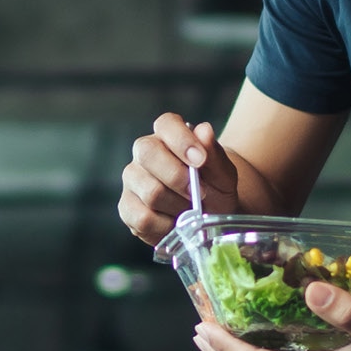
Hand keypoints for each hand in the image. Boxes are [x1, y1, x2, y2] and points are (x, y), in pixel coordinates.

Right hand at [118, 113, 236, 245]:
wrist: (210, 217)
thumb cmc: (215, 188)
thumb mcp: (223, 173)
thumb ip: (214, 154)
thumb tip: (204, 130)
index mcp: (168, 135)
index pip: (166, 124)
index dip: (182, 140)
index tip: (200, 161)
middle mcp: (144, 152)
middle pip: (148, 154)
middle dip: (178, 177)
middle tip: (201, 193)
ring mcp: (132, 179)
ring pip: (150, 191)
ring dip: (178, 206)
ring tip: (192, 211)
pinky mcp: (127, 208)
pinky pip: (143, 218)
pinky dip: (167, 226)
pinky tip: (177, 224)